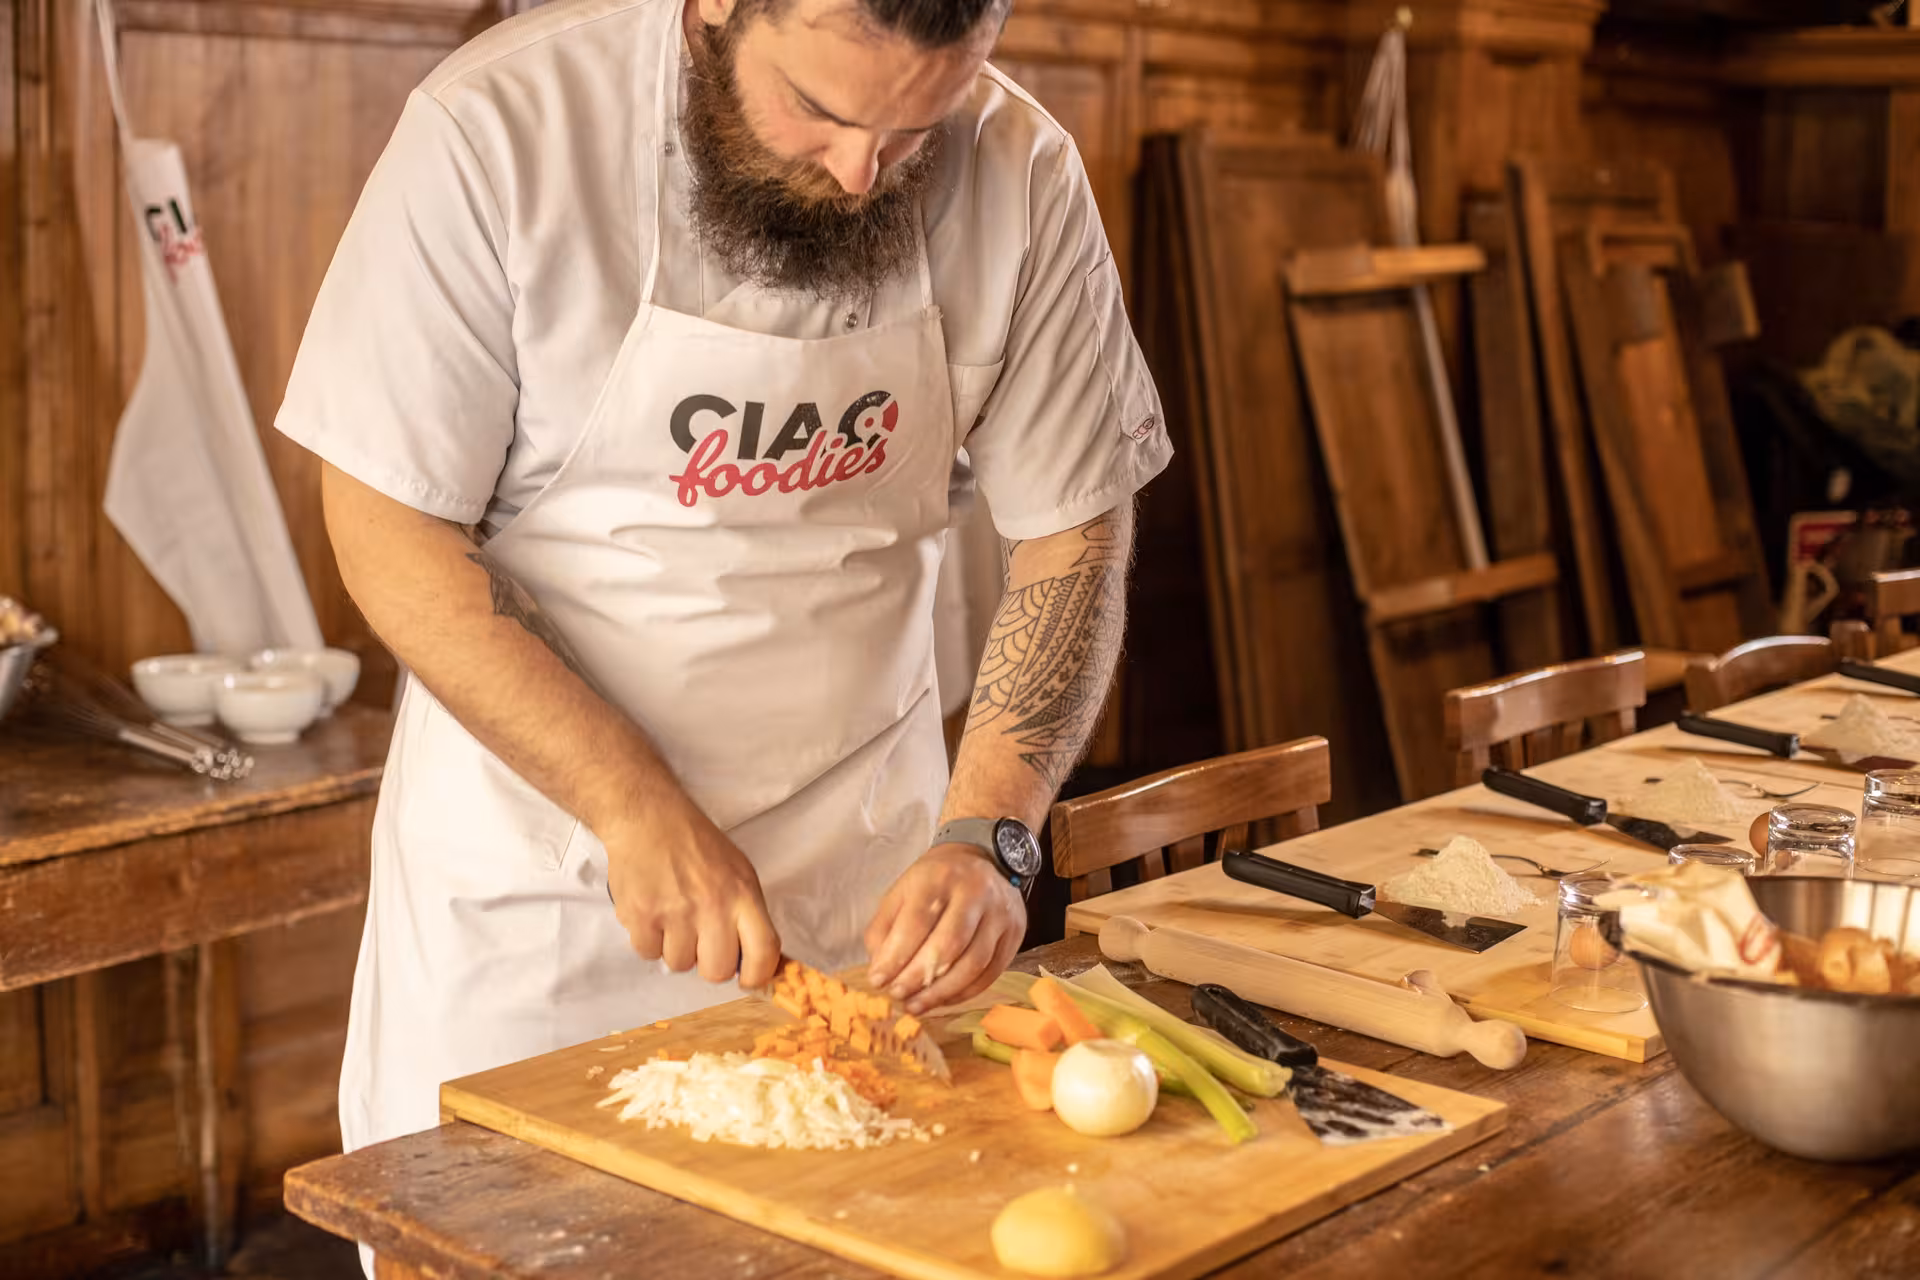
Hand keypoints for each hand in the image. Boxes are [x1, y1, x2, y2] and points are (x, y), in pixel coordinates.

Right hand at [605, 805, 781, 988]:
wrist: (647, 817)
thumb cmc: (695, 844)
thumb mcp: (738, 871)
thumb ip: (748, 914)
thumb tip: (756, 960)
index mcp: (743, 893)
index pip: (764, 951)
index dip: (757, 975)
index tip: (748, 979)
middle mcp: (712, 906)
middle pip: (718, 971)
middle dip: (709, 963)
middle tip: (700, 941)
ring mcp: (675, 913)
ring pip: (680, 965)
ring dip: (675, 948)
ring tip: (672, 916)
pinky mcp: (641, 916)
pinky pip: (648, 953)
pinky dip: (648, 939)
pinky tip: (651, 912)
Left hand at [865, 844, 1025, 1014]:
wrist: (984, 862)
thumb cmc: (935, 883)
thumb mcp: (902, 892)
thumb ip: (885, 929)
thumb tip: (881, 970)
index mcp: (940, 877)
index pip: (917, 922)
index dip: (896, 956)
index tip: (878, 980)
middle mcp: (975, 892)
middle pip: (949, 944)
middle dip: (918, 977)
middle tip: (897, 995)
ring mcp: (1000, 913)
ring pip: (974, 963)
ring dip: (942, 992)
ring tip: (916, 1005)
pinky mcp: (1015, 933)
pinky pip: (991, 972)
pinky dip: (964, 992)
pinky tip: (943, 999)